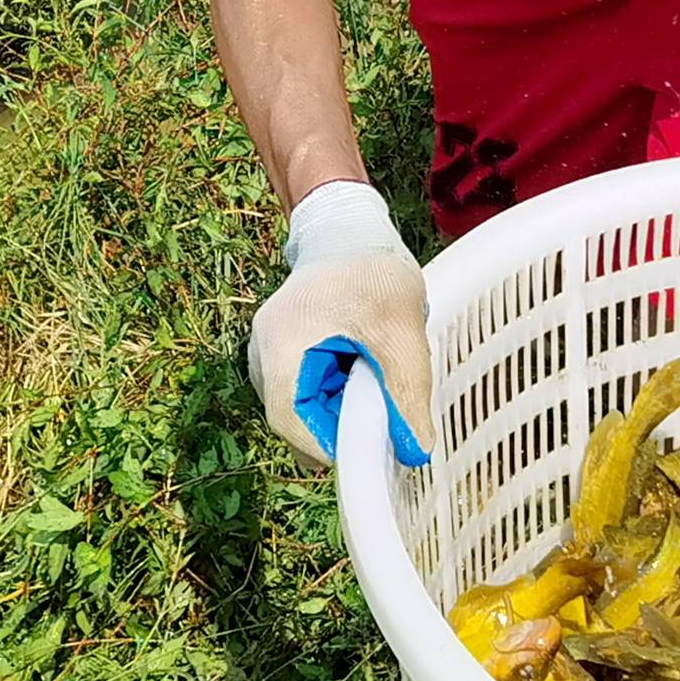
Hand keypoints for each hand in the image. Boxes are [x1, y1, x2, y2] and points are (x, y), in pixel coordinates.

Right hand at [248, 180, 433, 465]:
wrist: (348, 230)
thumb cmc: (373, 271)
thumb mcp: (402, 332)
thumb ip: (408, 392)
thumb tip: (416, 450)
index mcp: (283, 344)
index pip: (291, 419)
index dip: (330, 445)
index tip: (372, 450)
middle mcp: (263, 355)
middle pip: (296, 419)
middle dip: (342, 427)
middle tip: (386, 417)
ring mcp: (269, 357)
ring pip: (303, 410)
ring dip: (342, 409)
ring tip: (376, 378)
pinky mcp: (283, 358)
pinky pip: (307, 394)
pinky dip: (338, 394)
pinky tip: (363, 368)